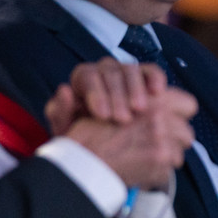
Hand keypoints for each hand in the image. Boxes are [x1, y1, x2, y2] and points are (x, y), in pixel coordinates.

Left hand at [45, 58, 170, 134]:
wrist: (107, 147)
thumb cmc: (84, 139)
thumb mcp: (67, 131)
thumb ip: (60, 113)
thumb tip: (64, 91)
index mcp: (83, 79)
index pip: (87, 76)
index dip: (95, 93)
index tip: (102, 115)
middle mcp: (105, 71)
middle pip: (111, 72)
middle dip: (117, 95)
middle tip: (122, 118)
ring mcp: (126, 72)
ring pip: (132, 70)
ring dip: (136, 89)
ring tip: (139, 109)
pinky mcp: (146, 78)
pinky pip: (152, 72)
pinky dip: (155, 79)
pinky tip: (157, 92)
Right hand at [64, 87, 196, 188]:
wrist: (82, 159)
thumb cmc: (93, 133)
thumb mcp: (117, 104)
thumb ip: (147, 104)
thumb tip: (167, 108)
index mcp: (154, 102)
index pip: (189, 105)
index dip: (180, 112)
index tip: (173, 118)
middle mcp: (162, 122)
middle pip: (187, 133)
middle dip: (174, 138)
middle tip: (157, 142)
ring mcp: (163, 146)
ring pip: (179, 154)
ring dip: (167, 156)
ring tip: (147, 157)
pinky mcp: (159, 167)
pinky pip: (168, 171)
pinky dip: (156, 172)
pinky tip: (141, 168)